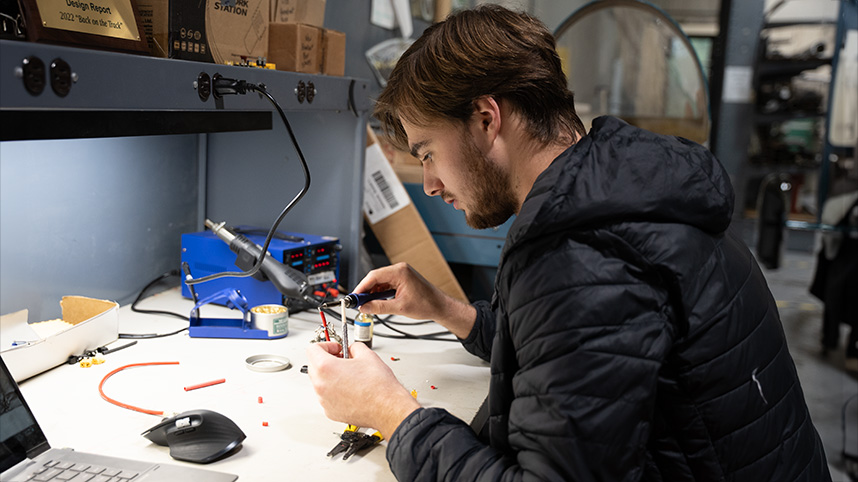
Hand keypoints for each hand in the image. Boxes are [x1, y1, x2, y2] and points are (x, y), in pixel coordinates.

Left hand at [306, 341, 419, 438]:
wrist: (387, 408)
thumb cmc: (378, 386)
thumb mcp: (367, 355)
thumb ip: (354, 347)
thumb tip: (351, 349)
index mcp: (326, 368)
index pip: (313, 349)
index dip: (326, 345)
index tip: (337, 348)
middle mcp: (321, 385)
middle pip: (314, 366)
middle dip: (327, 360)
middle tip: (343, 359)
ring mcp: (324, 401)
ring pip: (320, 382)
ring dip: (330, 376)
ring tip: (349, 375)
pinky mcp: (330, 412)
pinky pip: (327, 397)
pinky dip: (335, 391)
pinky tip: (351, 389)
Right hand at [353, 263, 475, 337]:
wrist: (440, 306)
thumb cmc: (427, 304)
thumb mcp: (399, 308)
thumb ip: (379, 307)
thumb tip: (364, 307)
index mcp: (400, 272)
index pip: (374, 276)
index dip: (361, 287)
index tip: (354, 297)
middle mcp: (400, 269)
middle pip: (375, 277)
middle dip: (365, 290)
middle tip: (357, 302)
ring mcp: (401, 273)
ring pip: (380, 281)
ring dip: (372, 292)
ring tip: (365, 304)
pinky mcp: (402, 279)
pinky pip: (386, 284)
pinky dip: (379, 293)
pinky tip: (376, 301)